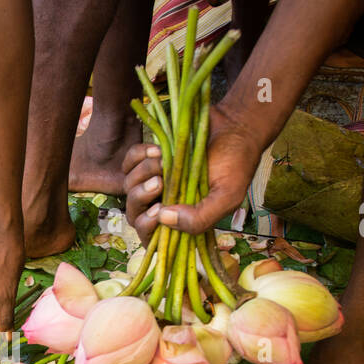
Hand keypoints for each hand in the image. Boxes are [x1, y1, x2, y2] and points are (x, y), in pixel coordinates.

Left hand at [121, 105, 265, 240]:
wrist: (235, 125)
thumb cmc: (235, 162)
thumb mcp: (227, 196)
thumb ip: (201, 219)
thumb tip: (164, 220)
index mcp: (183, 221)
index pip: (152, 238)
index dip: (147, 228)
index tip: (158, 210)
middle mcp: (166, 203)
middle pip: (134, 214)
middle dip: (141, 198)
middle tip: (159, 180)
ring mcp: (155, 181)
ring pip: (129, 187)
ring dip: (142, 172)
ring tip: (163, 159)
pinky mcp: (149, 159)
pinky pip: (128, 162)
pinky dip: (137, 156)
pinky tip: (156, 149)